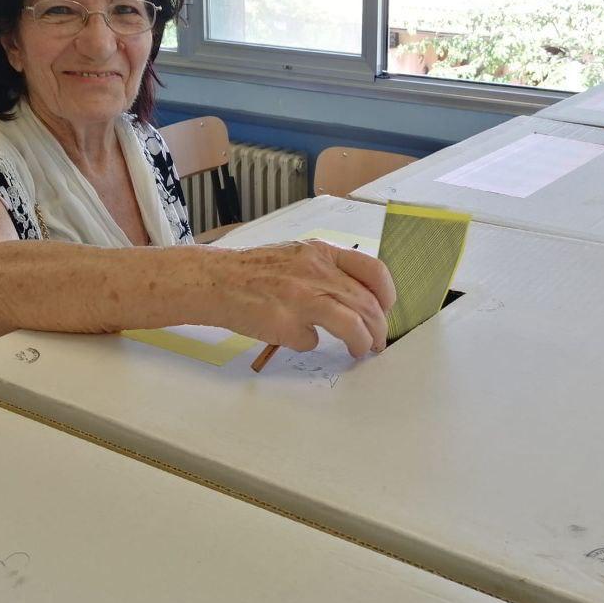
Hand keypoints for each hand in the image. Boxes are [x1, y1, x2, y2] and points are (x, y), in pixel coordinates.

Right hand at [207, 241, 395, 356]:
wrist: (216, 279)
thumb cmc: (255, 270)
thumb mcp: (297, 254)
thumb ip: (327, 268)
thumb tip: (360, 293)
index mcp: (320, 252)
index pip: (372, 269)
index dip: (386, 294)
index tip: (386, 308)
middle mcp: (314, 272)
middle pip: (366, 304)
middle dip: (379, 328)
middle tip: (378, 341)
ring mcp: (300, 298)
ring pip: (351, 325)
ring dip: (362, 342)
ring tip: (361, 350)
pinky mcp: (285, 324)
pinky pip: (311, 341)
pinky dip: (309, 343)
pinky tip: (296, 336)